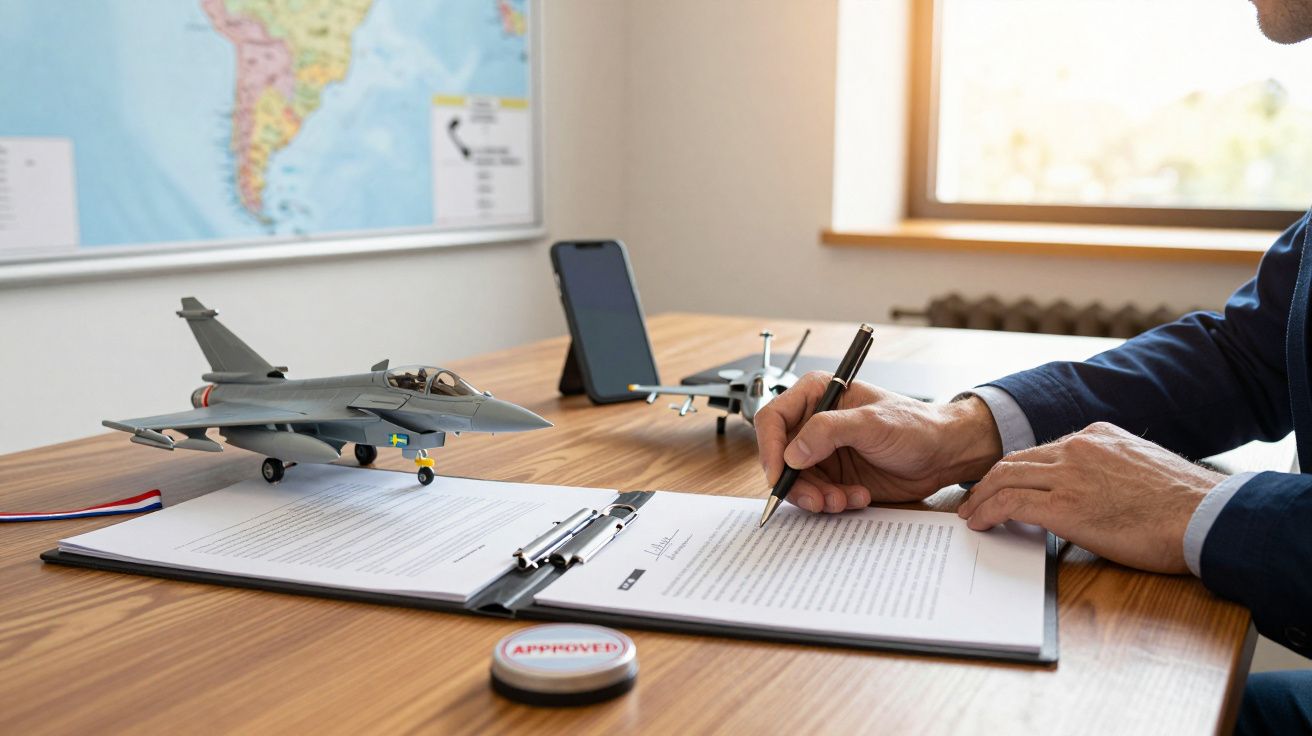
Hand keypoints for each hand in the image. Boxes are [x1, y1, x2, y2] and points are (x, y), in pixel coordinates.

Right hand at [754, 371, 1003, 512]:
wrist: (942, 455)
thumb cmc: (915, 426)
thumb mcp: (872, 422)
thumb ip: (828, 431)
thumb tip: (791, 453)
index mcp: (817, 395)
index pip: (773, 419)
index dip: (769, 448)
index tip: (779, 474)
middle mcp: (813, 424)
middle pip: (780, 457)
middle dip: (796, 483)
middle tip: (817, 499)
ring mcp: (822, 452)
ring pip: (797, 482)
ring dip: (816, 497)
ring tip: (842, 500)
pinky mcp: (834, 476)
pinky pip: (817, 495)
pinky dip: (831, 502)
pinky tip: (856, 497)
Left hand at [957, 422, 1223, 573]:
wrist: (1206, 517)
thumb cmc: (1185, 506)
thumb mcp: (1143, 469)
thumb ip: (1112, 471)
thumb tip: (1097, 493)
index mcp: (1098, 436)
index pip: (1042, 450)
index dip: (1016, 470)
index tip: (1002, 484)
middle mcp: (1078, 448)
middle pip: (1015, 460)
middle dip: (988, 481)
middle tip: (972, 499)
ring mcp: (1069, 474)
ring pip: (1005, 478)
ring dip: (980, 497)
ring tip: (969, 514)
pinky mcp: (1064, 506)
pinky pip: (1010, 504)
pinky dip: (987, 512)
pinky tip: (979, 524)